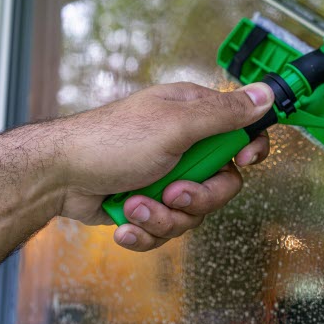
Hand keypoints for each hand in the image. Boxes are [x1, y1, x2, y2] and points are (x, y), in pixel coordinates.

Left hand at [57, 81, 273, 250]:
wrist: (57, 178)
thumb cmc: (111, 142)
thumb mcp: (175, 125)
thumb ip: (224, 114)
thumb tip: (266, 93)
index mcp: (194, 116)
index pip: (242, 131)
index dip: (249, 150)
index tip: (244, 161)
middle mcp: (184, 145)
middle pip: (223, 183)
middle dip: (197, 198)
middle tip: (172, 192)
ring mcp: (167, 176)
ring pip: (194, 212)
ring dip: (163, 216)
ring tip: (134, 205)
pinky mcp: (149, 203)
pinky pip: (167, 227)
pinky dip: (145, 230)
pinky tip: (125, 221)